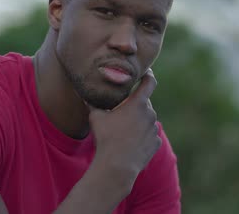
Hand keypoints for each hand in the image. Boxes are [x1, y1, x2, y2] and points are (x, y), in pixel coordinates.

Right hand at [87, 69, 160, 189]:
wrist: (117, 165)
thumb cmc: (106, 138)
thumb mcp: (96, 117)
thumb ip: (92, 102)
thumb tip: (82, 92)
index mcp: (138, 103)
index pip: (149, 82)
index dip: (148, 75)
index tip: (145, 72)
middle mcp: (150, 114)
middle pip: (144, 104)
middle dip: (134, 105)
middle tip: (121, 112)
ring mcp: (154, 129)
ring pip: (147, 120)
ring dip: (138, 121)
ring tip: (123, 131)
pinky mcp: (156, 143)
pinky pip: (149, 135)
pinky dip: (142, 136)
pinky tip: (129, 143)